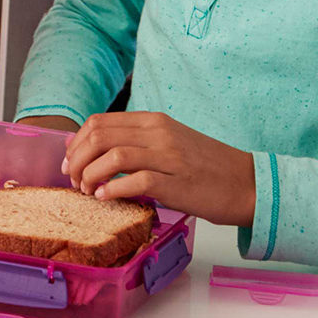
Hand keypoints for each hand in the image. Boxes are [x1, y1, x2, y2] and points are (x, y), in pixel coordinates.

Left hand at [64, 111, 255, 227]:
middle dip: (78, 158)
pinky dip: (112, 188)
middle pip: (100, 136)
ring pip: (113, 155)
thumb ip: (137, 141)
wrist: (247, 184)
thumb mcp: (169, 142)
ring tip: (86, 190)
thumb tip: (97, 152)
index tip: (70, 160)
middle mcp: (158, 133)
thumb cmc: (206, 167)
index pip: (100, 122)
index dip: (78, 142)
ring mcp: (168, 156)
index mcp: (153, 120)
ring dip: (90, 174)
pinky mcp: (176, 182)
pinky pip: (135, 180)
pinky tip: (105, 197)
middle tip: (73, 179)